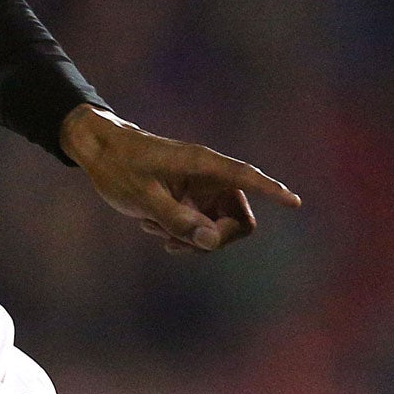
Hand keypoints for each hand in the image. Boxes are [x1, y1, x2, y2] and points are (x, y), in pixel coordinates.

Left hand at [60, 104, 300, 251]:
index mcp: (203, 165)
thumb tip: (212, 241)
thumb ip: (177, 220)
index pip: (247, 178)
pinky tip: (152, 226)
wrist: (98, 149)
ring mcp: (200, 189)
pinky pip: (200, 226)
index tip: (295, 202)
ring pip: (218, 228)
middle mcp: (208, 177)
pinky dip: (181, 233)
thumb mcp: (142, 197)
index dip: (272, 190)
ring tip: (155, 229)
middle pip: (238, 219)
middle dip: (214, 239)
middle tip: (179, 244)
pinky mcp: (190, 199)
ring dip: (193, 238)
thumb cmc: (118, 165)